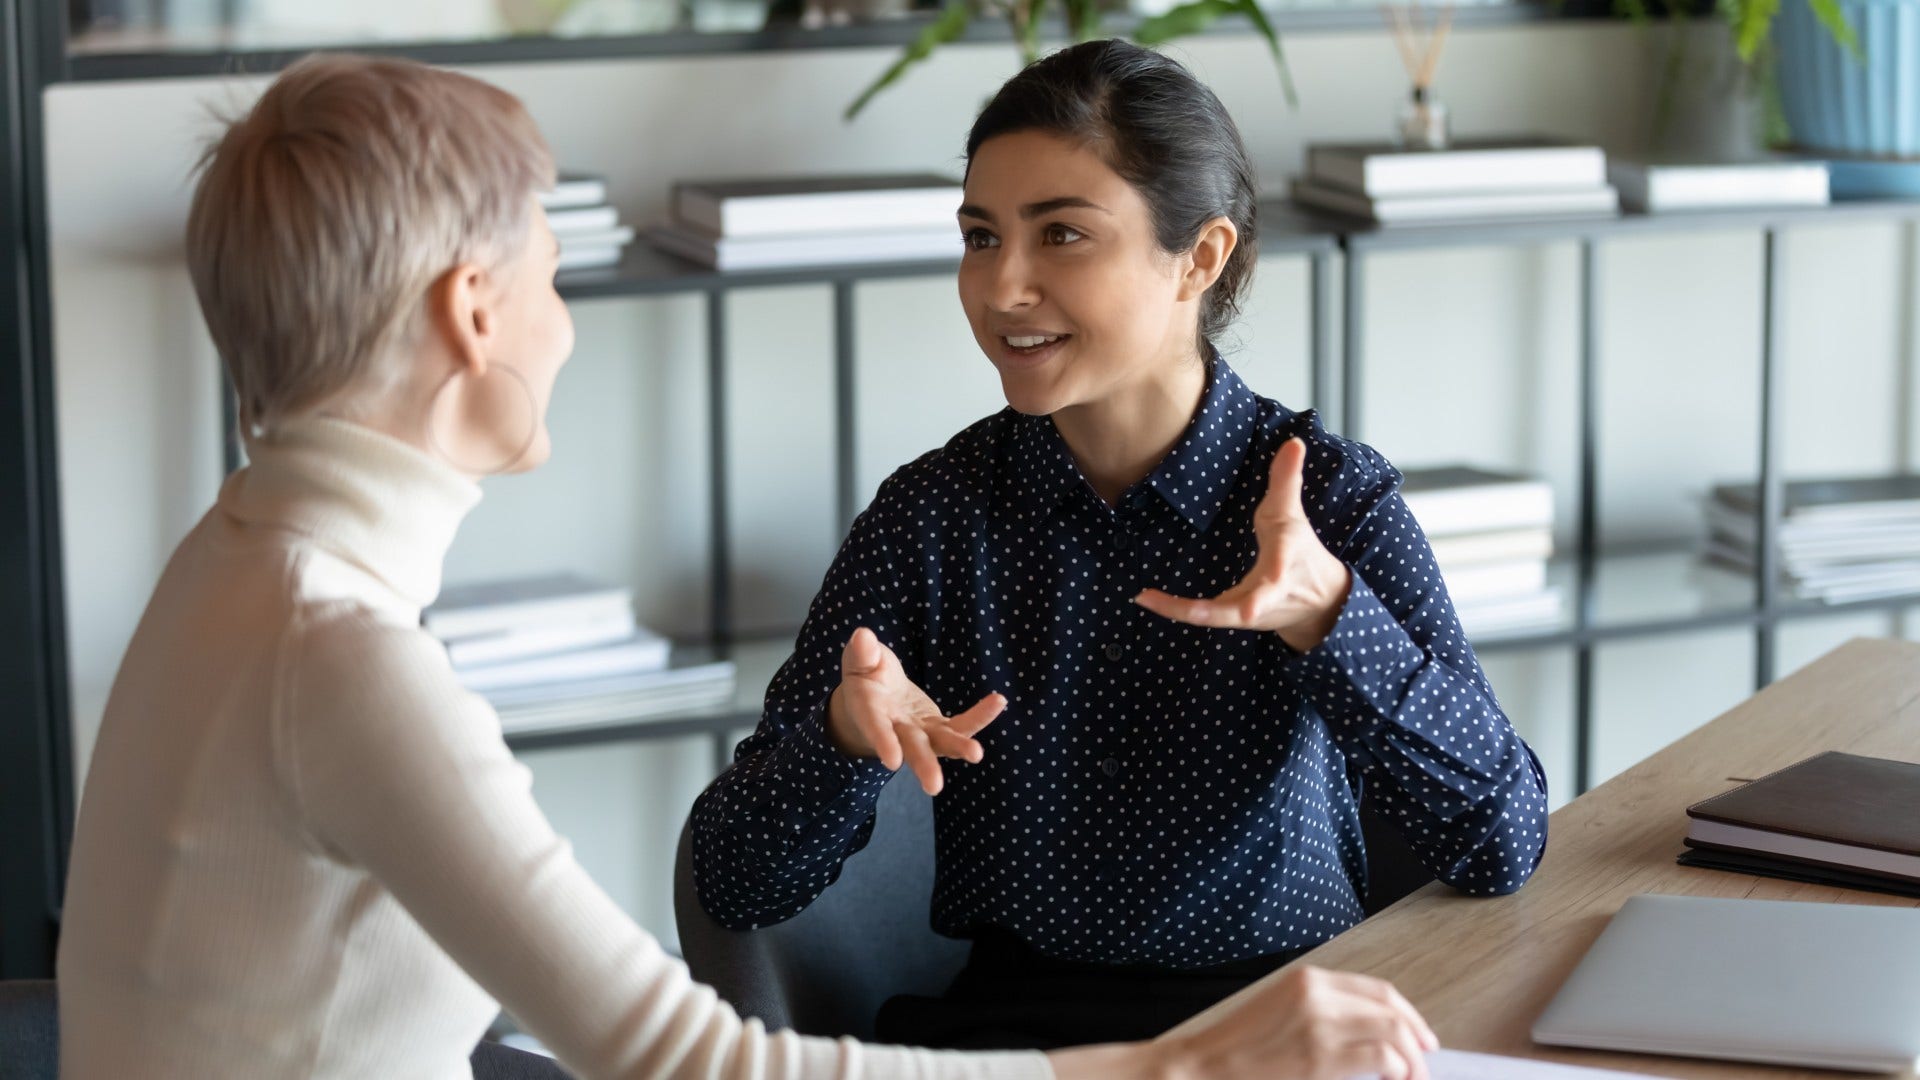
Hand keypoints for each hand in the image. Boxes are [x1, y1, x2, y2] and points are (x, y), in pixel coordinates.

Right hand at [825, 627, 1005, 795]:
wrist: (876, 695)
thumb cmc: (865, 675)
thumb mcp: (859, 661)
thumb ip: (862, 654)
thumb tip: (864, 637)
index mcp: (871, 712)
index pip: (877, 728)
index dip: (883, 742)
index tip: (892, 761)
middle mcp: (897, 729)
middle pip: (912, 749)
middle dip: (923, 765)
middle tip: (934, 787)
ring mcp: (921, 731)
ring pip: (941, 744)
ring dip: (959, 748)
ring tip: (976, 754)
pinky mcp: (939, 727)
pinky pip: (962, 725)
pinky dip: (981, 716)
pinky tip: (999, 701)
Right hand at [1046, 965, 1438, 1079]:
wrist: (1202, 1064)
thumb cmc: (1237, 1046)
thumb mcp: (1281, 1011)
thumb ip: (1321, 1011)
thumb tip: (1370, 1031)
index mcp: (1307, 978)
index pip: (1377, 990)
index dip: (1408, 1014)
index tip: (1420, 1035)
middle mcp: (1316, 993)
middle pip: (1390, 1010)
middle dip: (1416, 1037)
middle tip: (1423, 1061)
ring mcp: (1319, 1023)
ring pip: (1391, 1033)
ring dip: (1410, 1059)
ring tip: (1410, 1076)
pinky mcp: (1318, 1055)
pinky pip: (1380, 1057)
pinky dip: (1397, 1069)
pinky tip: (1393, 1079)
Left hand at [1134, 437, 1351, 652]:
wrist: (1320, 603)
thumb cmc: (1301, 553)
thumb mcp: (1293, 515)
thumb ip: (1287, 479)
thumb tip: (1294, 442)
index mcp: (1283, 566)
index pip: (1278, 569)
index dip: (1266, 584)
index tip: (1252, 604)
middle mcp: (1267, 596)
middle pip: (1245, 608)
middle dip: (1218, 610)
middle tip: (1192, 613)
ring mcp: (1250, 613)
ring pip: (1215, 617)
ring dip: (1179, 610)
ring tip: (1144, 598)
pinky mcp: (1234, 618)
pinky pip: (1203, 617)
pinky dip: (1175, 609)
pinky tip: (1146, 599)